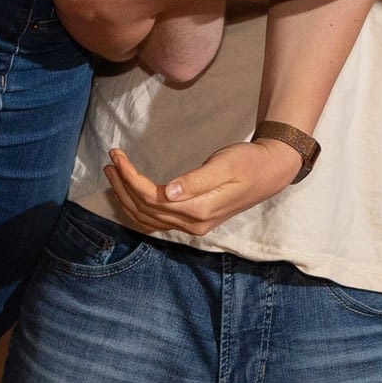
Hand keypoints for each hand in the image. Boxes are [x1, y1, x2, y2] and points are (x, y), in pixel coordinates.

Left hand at [101, 140, 297, 238]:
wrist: (270, 172)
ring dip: (126, 197)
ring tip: (113, 173)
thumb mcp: (224, 166)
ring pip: (147, 219)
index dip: (130, 177)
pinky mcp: (193, 222)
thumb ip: (196, 181)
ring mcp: (192, 227)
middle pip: (145, 210)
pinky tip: (128, 195)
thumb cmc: (248, 162)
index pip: (152, 197)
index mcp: (199, 210)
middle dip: (123, 184)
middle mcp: (193, 224)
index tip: (118, 155)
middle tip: (111, 159)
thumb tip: (168, 193)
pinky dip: (137, 210)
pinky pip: (156, 223)